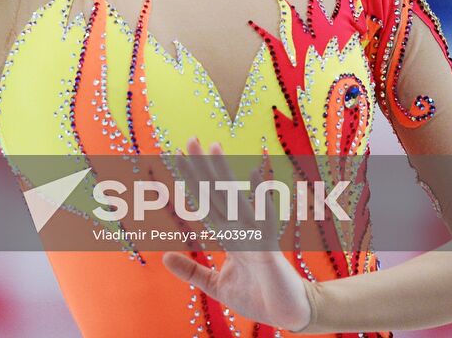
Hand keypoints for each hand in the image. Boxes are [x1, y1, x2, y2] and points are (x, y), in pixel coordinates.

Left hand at [161, 136, 314, 331]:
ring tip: (214, 147)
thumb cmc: (256, 296)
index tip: (178, 154)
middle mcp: (239, 228)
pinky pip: (264, 221)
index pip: (206, 201)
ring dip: (223, 174)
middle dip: (202, 167)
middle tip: (190, 138)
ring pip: (234, 198)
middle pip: (217, 192)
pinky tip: (255, 177)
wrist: (287, 314)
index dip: (192, 180)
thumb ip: (192, 270)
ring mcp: (254, 235)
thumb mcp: (217, 284)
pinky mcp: (268, 249)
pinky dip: (261, 199)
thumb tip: (164, 257)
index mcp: (228, 234)